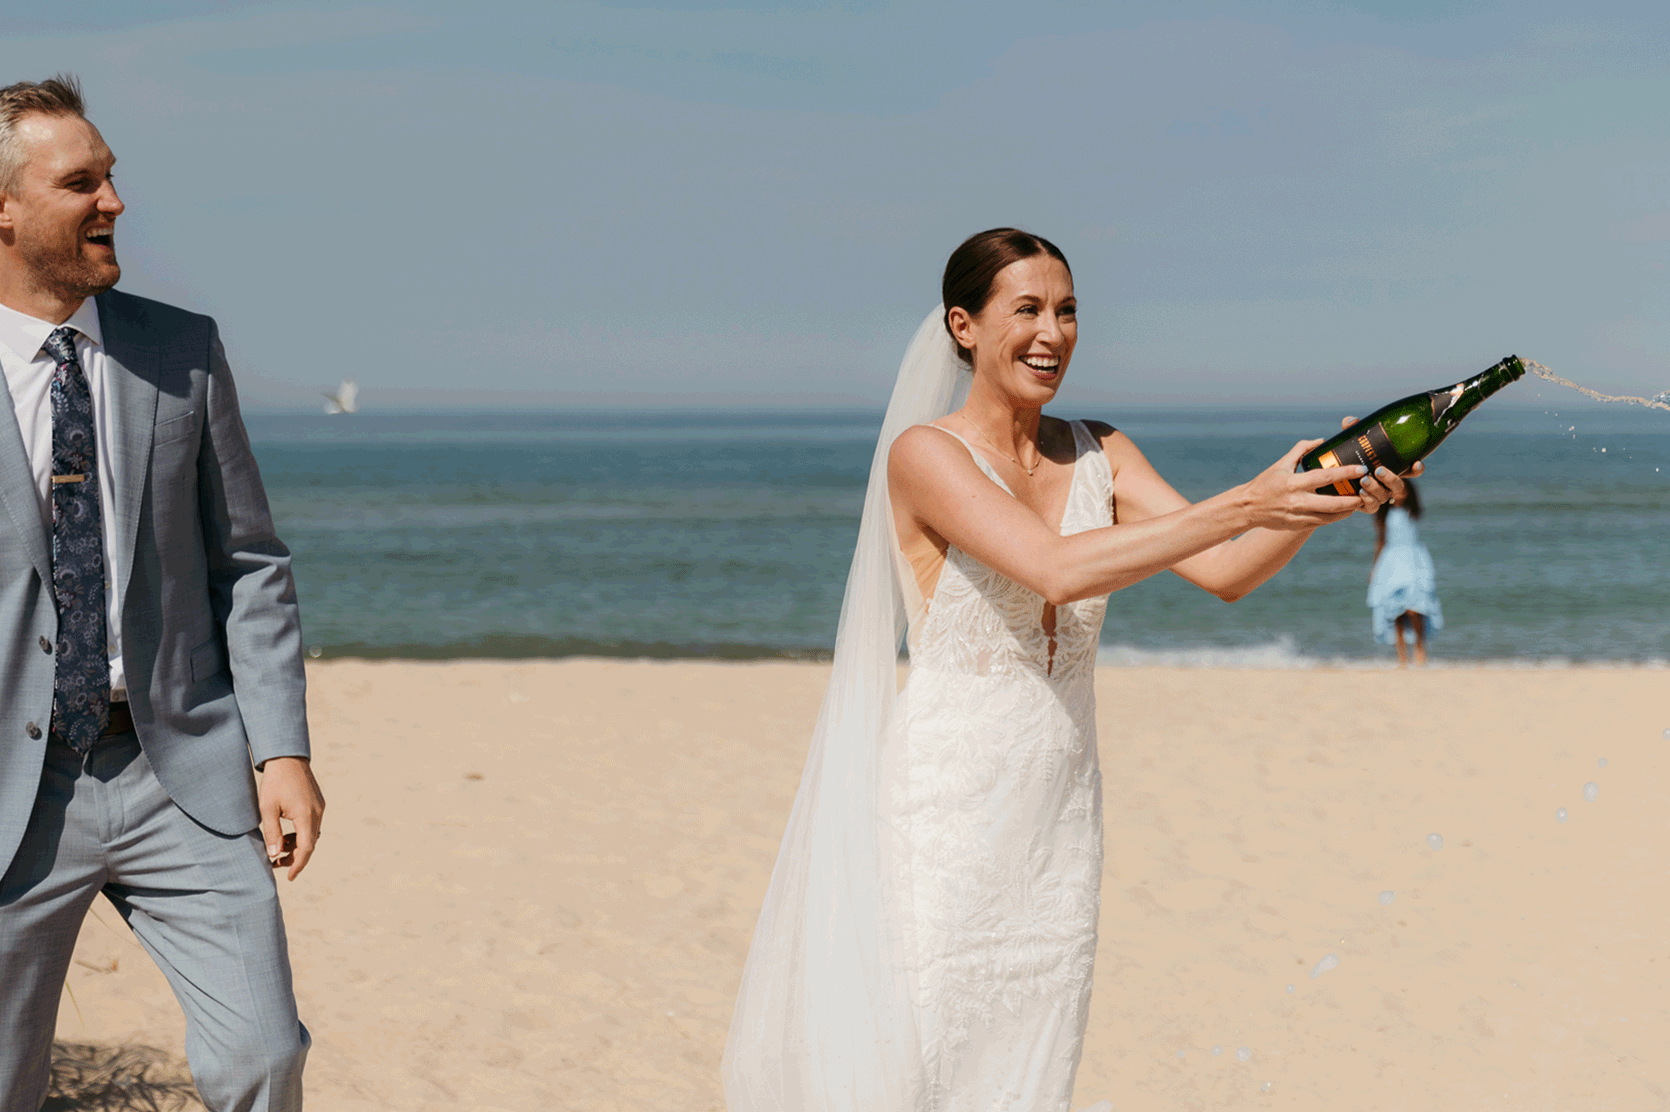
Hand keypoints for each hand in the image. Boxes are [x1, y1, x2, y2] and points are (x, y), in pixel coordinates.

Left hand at [258, 756, 324, 880]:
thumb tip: (274, 855)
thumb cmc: (275, 782)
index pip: (306, 848)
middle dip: (295, 857)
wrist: (287, 757)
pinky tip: (287, 833)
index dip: (298, 865)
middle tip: (277, 864)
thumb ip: (272, 833)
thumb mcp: (267, 808)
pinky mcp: (317, 802)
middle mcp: (317, 813)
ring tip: (279, 848)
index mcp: (306, 816)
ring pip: (312, 834)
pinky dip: (301, 833)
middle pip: (310, 843)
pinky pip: (312, 824)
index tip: (290, 877)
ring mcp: (319, 807)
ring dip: (298, 845)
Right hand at [1240, 439, 1367, 530]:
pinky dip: (1335, 517)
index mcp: (1293, 483)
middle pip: (1332, 503)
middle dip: (1352, 499)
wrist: (1247, 508)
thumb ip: (1301, 450)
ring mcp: (1298, 516)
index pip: (1324, 477)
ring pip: (1330, 517)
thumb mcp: (1281, 464)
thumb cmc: (1265, 483)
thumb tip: (1321, 440)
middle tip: (1366, 492)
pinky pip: (1322, 522)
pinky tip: (1344, 511)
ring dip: (1347, 510)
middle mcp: (1297, 501)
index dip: (1345, 473)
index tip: (1361, 469)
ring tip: (1359, 502)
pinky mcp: (1298, 525)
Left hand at [1336, 415, 1424, 513]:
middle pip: (1399, 486)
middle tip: (1379, 470)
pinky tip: (1360, 493)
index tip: (1416, 463)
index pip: (1412, 470)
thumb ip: (1354, 431)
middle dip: (1391, 478)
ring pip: (1385, 496)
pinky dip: (1367, 500)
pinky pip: (1371, 507)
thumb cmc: (1350, 456)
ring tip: (1363, 481)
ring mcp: (1378, 495)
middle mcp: (1388, 483)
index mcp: (1392, 467)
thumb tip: (1351, 421)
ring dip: (1376, 489)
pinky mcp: (1366, 505)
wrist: (1335, 478)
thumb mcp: (1353, 442)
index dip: (1417, 469)